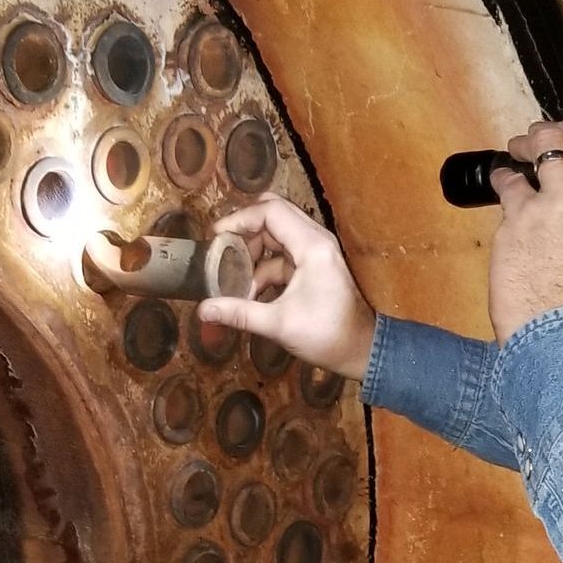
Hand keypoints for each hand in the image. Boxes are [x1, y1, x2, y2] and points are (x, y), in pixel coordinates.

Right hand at [196, 194, 377, 381]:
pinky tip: (250, 293)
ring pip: (278, 235)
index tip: (216, 237)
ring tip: (234, 278)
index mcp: (312, 246)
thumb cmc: (326, 336)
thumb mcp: (279, 324)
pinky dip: (264, 268)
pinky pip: (283, 255)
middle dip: (245, 230)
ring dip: (254, 253)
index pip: (271, 211)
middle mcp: (316, 240)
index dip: (240, 219)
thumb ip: (239, 313)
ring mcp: (316, 252)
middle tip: (222, 248)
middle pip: (275, 215)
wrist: (360, 350)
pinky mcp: (314, 265)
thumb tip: (202, 310)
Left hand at [488, 121, 562, 343]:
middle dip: (559, 131)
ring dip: (526, 144)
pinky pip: (509, 179)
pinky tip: (503, 184)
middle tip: (542, 140)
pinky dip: (503, 178)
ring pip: (543, 143)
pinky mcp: (522, 213)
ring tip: (518, 151)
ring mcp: (560, 200)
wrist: (562, 332)